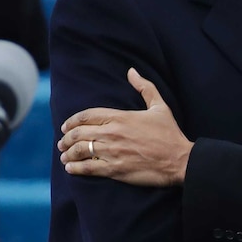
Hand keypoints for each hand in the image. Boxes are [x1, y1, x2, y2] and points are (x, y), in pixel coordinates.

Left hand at [58, 67, 192, 185]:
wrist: (179, 160)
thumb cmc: (170, 134)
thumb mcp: (160, 107)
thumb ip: (145, 87)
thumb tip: (132, 71)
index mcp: (121, 117)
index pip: (87, 115)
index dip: (72, 121)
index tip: (65, 126)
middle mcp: (113, 133)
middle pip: (79, 133)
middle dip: (66, 138)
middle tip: (62, 143)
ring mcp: (113, 151)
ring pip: (80, 150)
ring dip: (68, 153)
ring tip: (65, 156)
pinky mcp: (115, 169)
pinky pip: (88, 167)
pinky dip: (75, 168)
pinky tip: (70, 168)